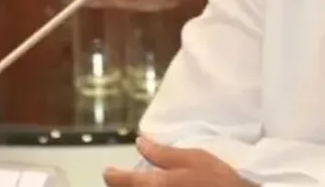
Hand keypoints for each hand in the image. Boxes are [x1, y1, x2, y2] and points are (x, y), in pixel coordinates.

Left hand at [103, 137, 255, 186]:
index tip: (109, 171)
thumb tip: (140, 142)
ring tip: (142, 182)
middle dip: (123, 185)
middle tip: (125, 178)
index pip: (121, 181)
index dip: (112, 175)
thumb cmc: (216, 180)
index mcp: (155, 184)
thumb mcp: (194, 158)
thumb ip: (163, 153)